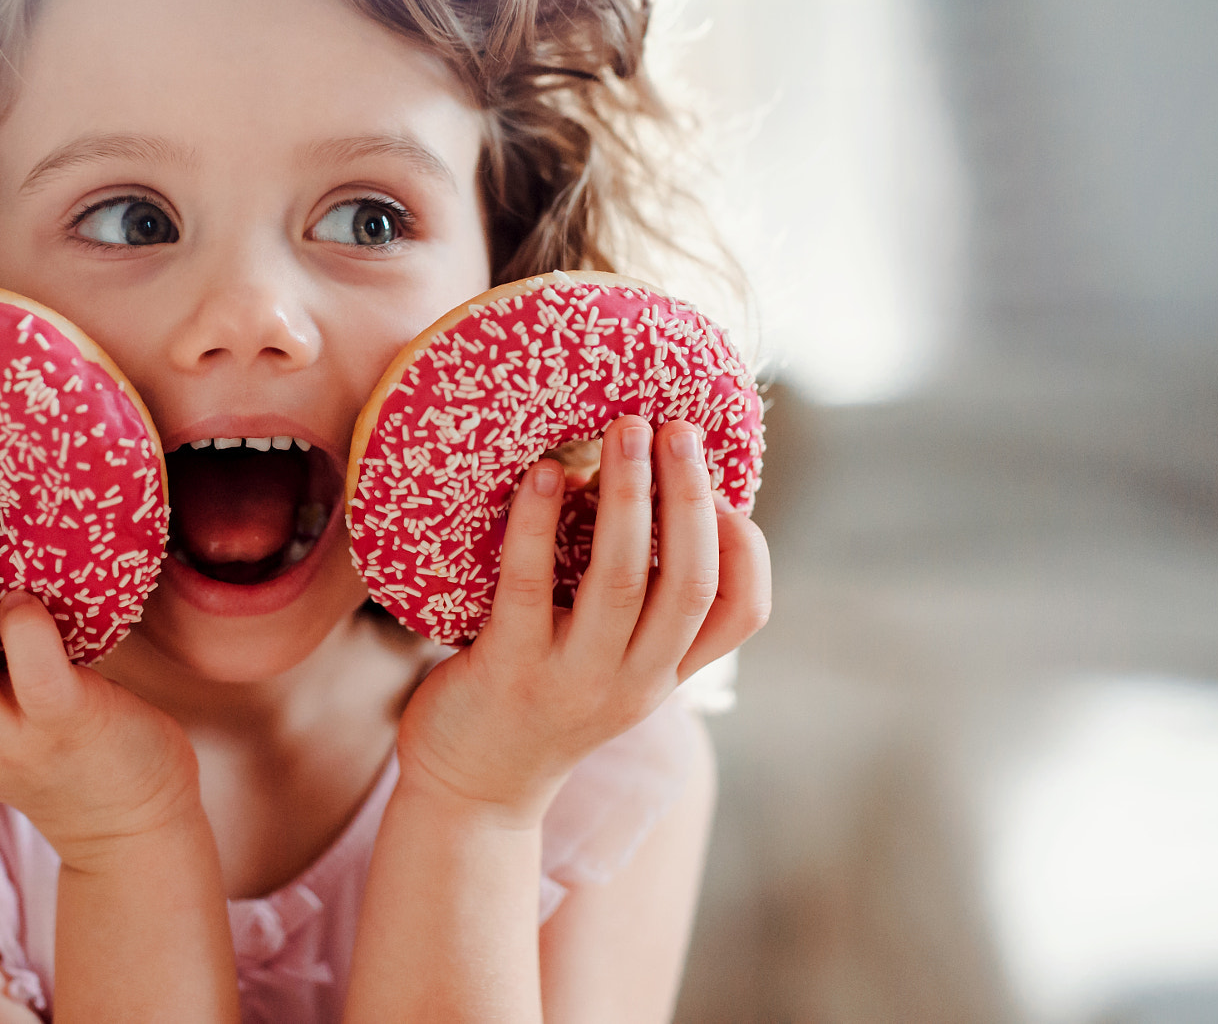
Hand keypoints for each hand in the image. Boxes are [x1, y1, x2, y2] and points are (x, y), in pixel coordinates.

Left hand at [394, 417, 770, 824]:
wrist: (471, 792)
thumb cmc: (538, 704)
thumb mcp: (611, 668)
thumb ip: (641, 609)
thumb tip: (657, 497)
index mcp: (665, 674)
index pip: (743, 611)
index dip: (746, 544)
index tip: (722, 487)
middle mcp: (634, 680)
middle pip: (691, 581)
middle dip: (689, 494)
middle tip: (676, 426)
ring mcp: (575, 678)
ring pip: (623, 578)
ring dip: (629, 494)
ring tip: (625, 428)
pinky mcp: (510, 669)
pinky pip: (529, 584)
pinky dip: (538, 521)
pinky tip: (542, 475)